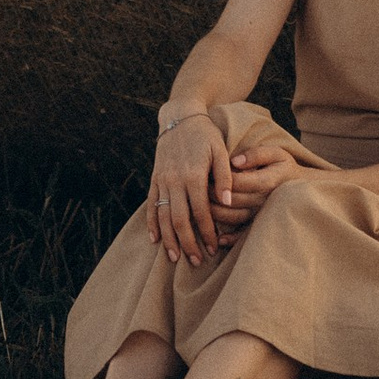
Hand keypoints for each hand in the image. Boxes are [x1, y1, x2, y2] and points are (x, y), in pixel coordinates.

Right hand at [146, 112, 232, 266]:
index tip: (213, 248)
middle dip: (187, 243)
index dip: (206, 232)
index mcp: (193, 174)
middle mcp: (174, 180)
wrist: (179, 116)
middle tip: (196, 261)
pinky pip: (150, 204)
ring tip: (175, 257)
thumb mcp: (220, 150)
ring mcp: (162, 180)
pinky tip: (154, 239)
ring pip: (163, 216)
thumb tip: (228, 203)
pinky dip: (151, 223)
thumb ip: (224, 176)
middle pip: (179, 219)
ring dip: (168, 239)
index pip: (200, 212)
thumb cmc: (205, 134)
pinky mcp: (155, 178)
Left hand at [206, 142, 297, 241]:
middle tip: (195, 189)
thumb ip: (256, 154)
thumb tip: (235, 161)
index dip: (219, 179)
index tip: (203, 172)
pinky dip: (232, 239)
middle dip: (211, 195)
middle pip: (232, 200)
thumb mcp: (276, 153)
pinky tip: (220, 239)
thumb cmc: (284, 166)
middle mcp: (263, 200)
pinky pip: (245, 234)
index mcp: (266, 181)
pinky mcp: (260, 223)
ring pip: (234, 217)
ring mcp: (261, 214)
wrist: (303, 188)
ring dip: (215, 215)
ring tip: (199, 206)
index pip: (237, 182)